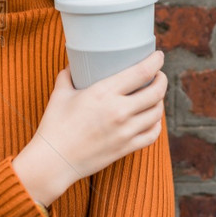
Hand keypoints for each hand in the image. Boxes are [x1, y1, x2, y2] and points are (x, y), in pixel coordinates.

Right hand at [13, 51, 166, 206]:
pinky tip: (152, 119)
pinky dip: (156, 124)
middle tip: (158, 75)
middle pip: (156, 92)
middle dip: (162, 80)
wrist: (53, 161)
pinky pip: (153, 134)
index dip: (156, 61)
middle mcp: (119, 111)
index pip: (141, 72)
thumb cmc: (54, 126)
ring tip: (155, 96)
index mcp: (103, 93)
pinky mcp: (126, 148)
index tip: (158, 56)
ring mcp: (125, 132)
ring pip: (157, 113)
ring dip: (160, 101)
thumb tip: (74, 64)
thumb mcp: (59, 94)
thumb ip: (68, 75)